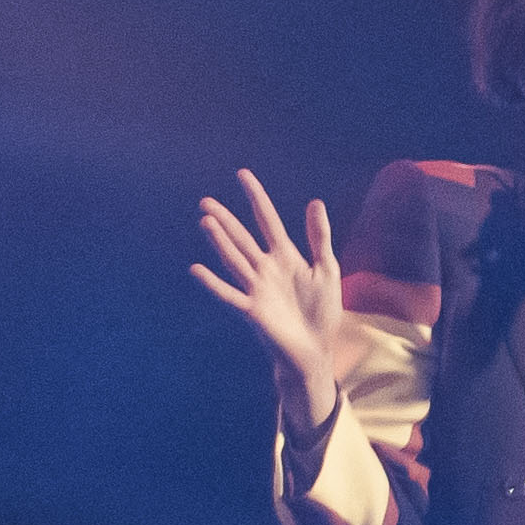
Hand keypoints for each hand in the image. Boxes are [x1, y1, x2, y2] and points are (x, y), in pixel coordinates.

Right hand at [187, 168, 363, 428]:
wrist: (317, 349)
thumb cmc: (322, 311)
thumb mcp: (327, 269)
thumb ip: (319, 237)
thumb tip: (315, 201)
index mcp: (285, 256)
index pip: (267, 220)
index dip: (256, 197)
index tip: (242, 175)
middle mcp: (266, 269)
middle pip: (242, 238)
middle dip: (226, 219)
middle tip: (206, 201)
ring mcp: (257, 289)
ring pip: (235, 260)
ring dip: (221, 242)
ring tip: (206, 221)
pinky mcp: (253, 310)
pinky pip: (230, 295)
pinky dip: (213, 283)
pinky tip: (197, 269)